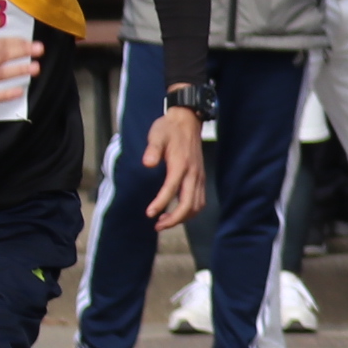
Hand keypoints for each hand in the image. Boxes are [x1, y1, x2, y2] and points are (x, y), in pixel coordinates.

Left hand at [141, 107, 206, 230]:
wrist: (187, 121)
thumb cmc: (169, 129)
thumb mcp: (157, 135)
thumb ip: (153, 149)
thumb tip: (147, 163)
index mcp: (181, 164)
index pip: (171, 189)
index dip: (161, 203)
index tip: (150, 214)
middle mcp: (192, 174)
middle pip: (188, 203)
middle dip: (175, 219)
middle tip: (158, 226)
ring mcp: (198, 177)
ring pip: (196, 205)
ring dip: (182, 217)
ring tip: (165, 222)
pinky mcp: (200, 178)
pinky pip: (199, 200)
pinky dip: (190, 211)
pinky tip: (178, 213)